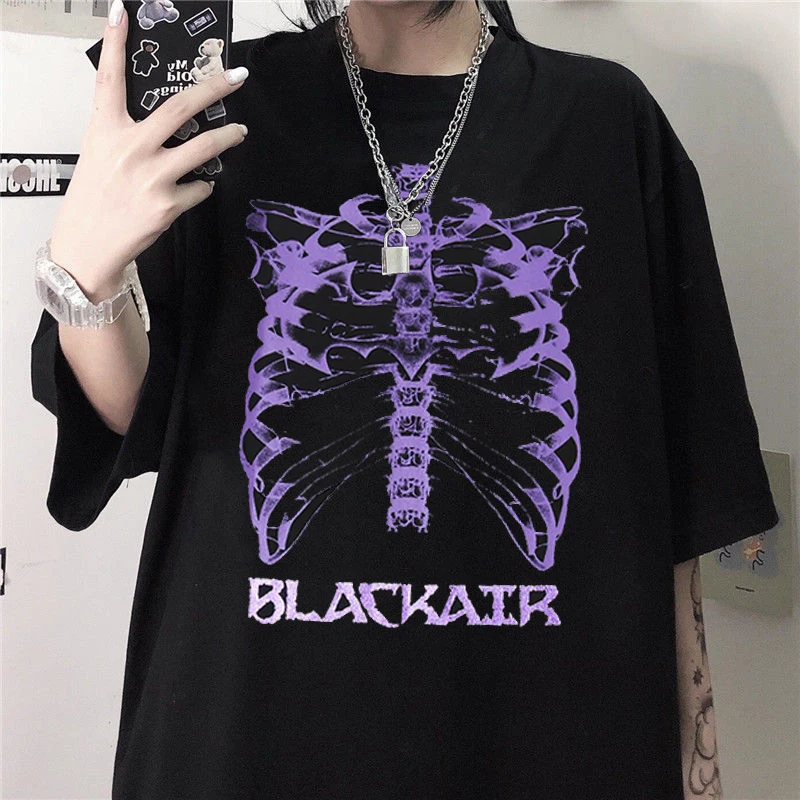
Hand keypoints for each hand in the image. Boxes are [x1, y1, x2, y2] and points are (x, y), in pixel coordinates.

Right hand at [49, 0, 248, 300]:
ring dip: (227, 138)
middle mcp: (130, 148)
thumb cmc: (94, 199)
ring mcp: (151, 176)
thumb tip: (166, 121)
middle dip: (213, 87)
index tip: (123, 11)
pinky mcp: (168, 204)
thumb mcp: (98, 155)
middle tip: (237, 76)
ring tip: (239, 133)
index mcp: (105, 130)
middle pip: (179, 107)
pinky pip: (201, 188)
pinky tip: (196, 189)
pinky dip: (203, 187)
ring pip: (203, 147)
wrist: (89, 246)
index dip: (115, 43)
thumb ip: (125, 133)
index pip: (109, 79)